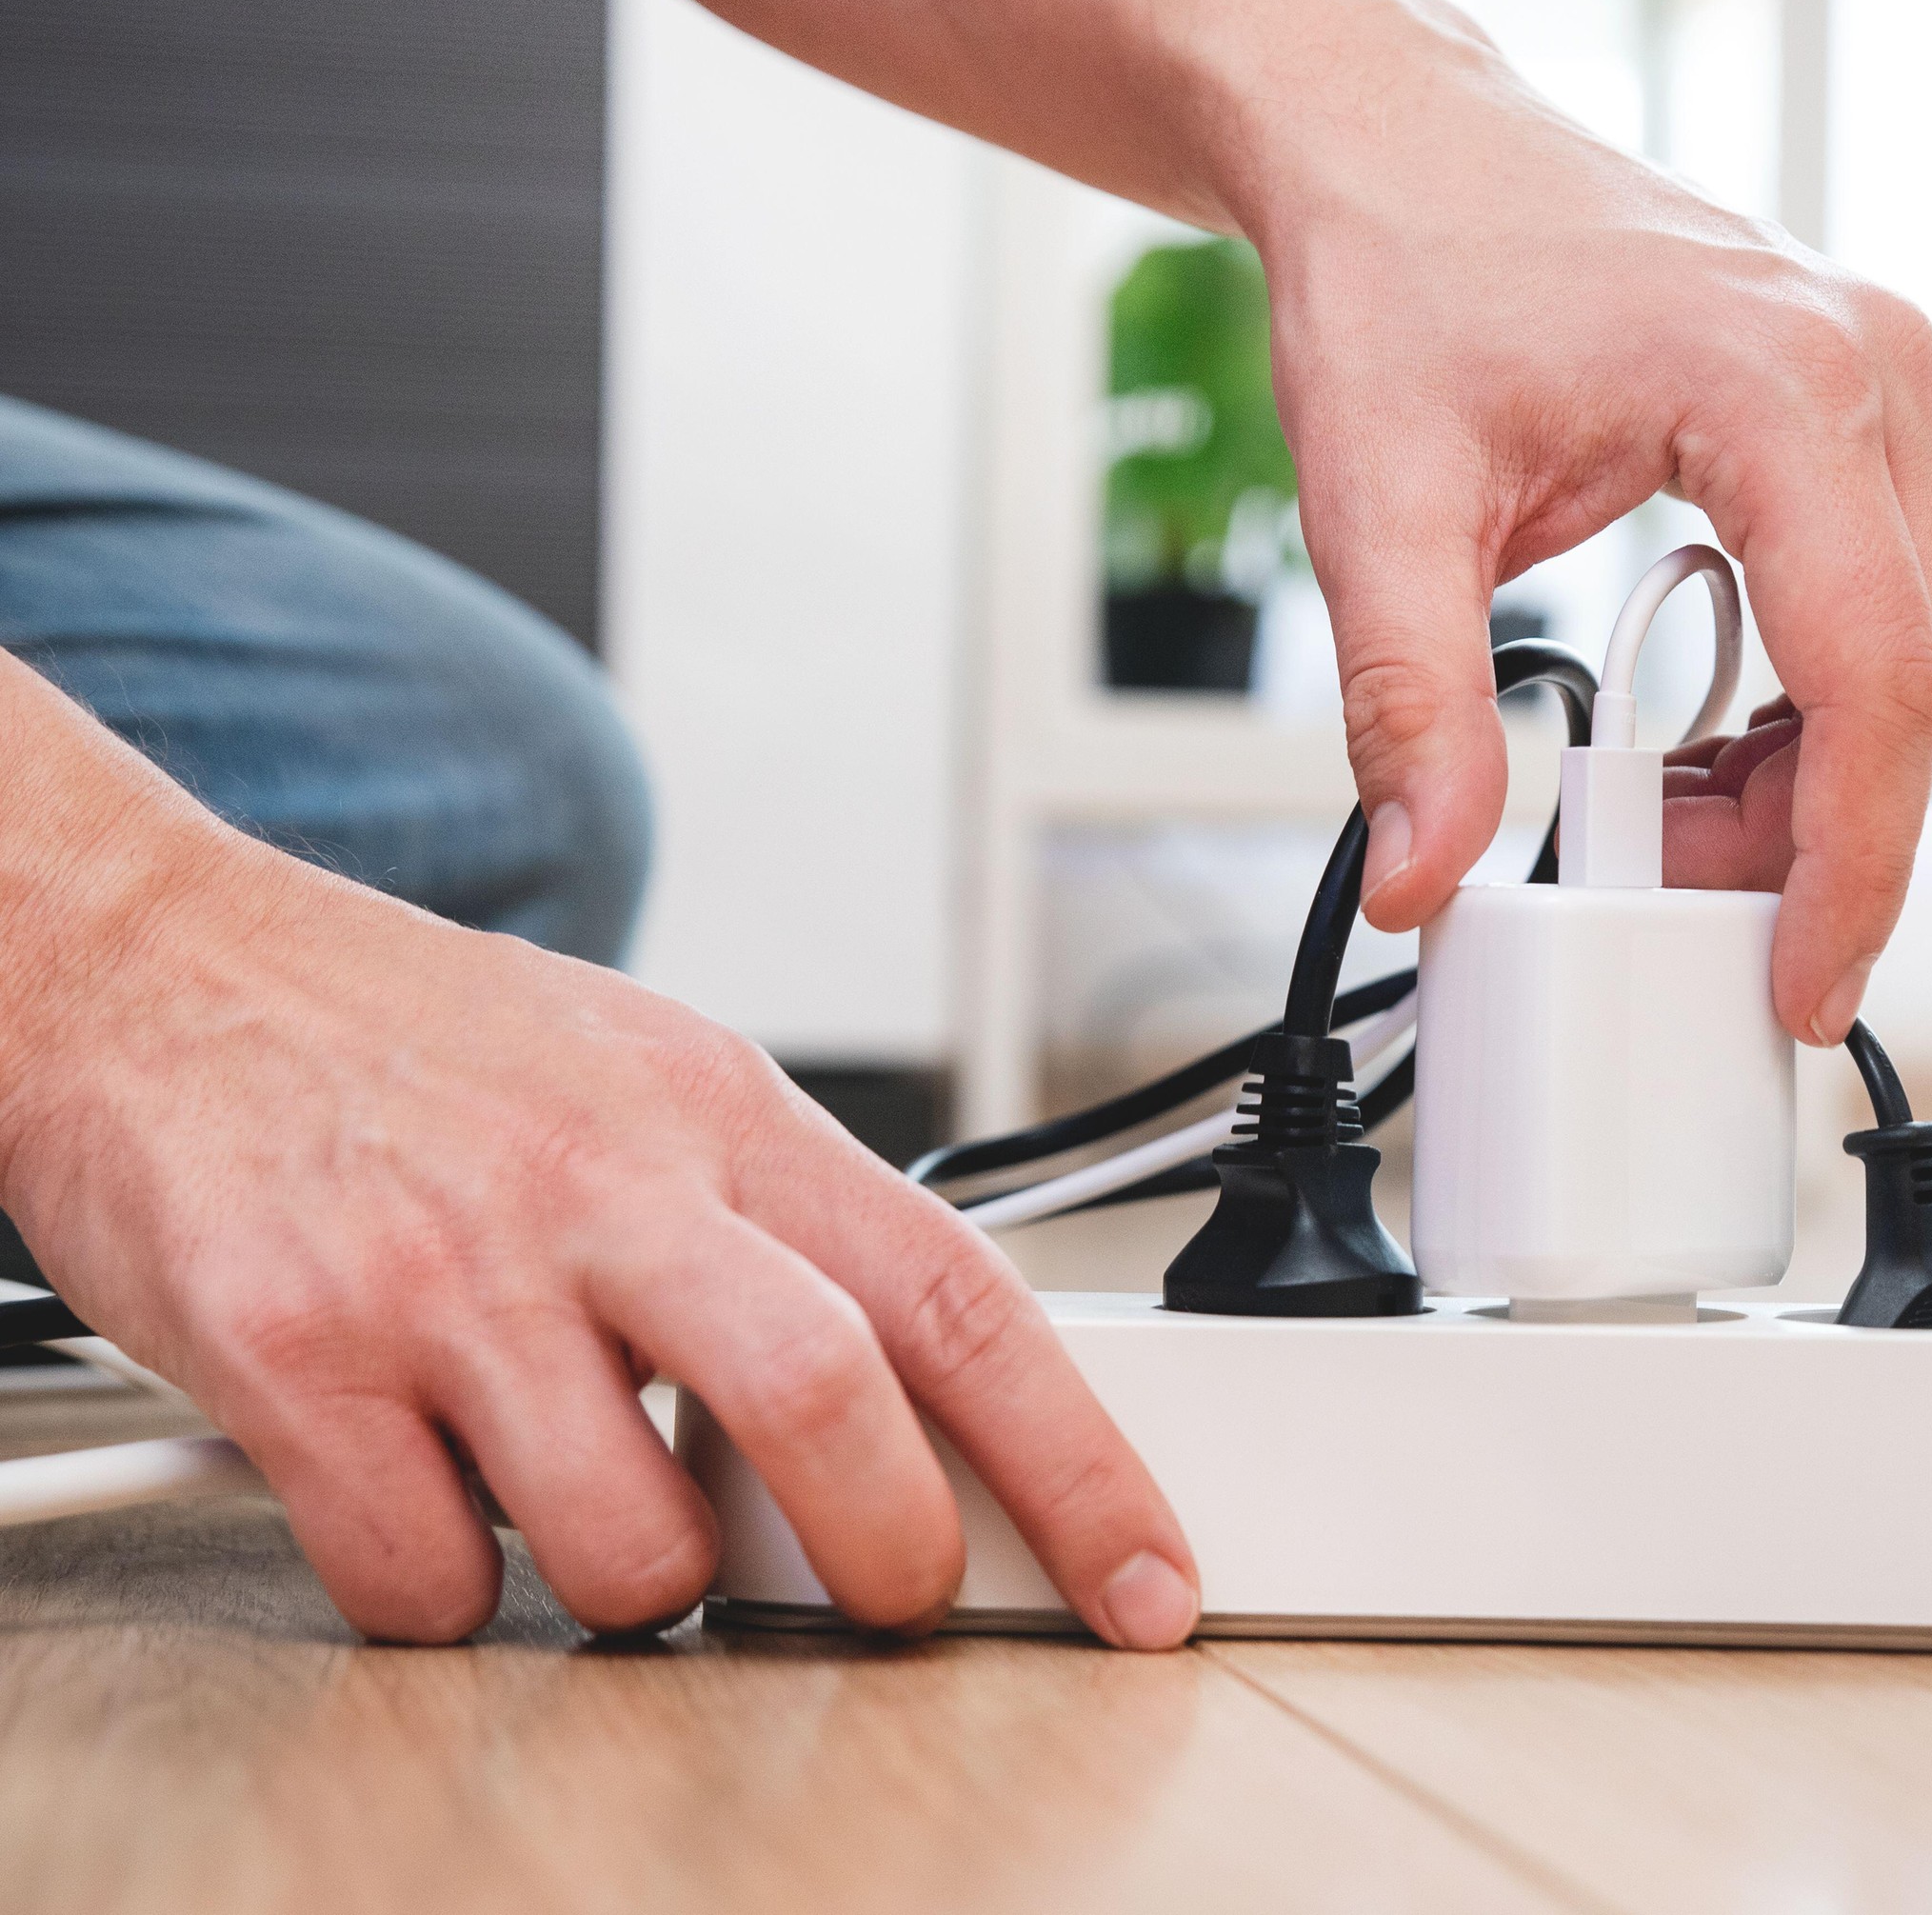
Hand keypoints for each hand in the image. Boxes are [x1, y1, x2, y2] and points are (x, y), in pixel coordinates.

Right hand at [0, 675, 1195, 1645]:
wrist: (155, 963)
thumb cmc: (419, 1041)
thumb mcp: (646, 1075)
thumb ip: (778, 1228)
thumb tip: (916, 1405)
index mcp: (722, 1112)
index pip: (958, 1297)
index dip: (1081, 1461)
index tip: (1148, 1573)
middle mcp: (603, 1185)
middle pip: (824, 1413)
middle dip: (889, 1557)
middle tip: (889, 1598)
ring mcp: (449, 1275)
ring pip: (627, 1542)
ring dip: (634, 1581)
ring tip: (582, 1493)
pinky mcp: (296, 1358)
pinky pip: (431, 1581)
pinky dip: (451, 1592)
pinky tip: (431, 1493)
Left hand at [1244, 71, 1931, 1042]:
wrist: (1394, 140)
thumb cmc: (1398, 268)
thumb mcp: (1378, 504)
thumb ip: (1411, 706)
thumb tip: (1427, 876)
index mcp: (1785, 384)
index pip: (1879, 680)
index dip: (1853, 862)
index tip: (1804, 979)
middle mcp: (1874, 371)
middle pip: (1925, 683)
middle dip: (1819, 830)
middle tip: (1675, 892)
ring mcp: (1883, 380)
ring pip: (1923, 652)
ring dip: (1815, 769)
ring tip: (1665, 811)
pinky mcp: (1861, 401)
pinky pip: (1888, 598)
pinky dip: (1812, 698)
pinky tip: (1703, 737)